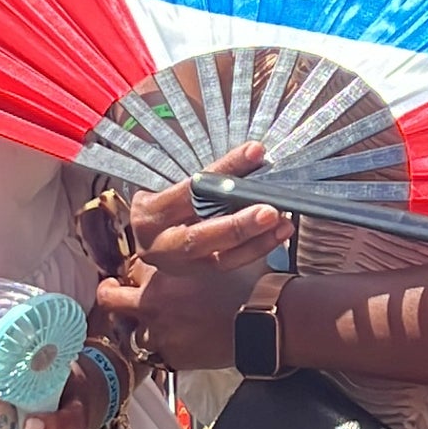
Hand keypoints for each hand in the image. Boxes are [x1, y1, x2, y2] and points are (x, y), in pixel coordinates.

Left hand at [98, 256, 268, 374]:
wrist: (266, 318)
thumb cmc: (250, 283)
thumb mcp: (224, 251)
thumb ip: (204, 246)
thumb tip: (208, 231)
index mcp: (163, 268)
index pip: (132, 265)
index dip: (137, 270)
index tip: (140, 272)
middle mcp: (153, 299)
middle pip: (111, 297)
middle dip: (111, 294)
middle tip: (114, 293)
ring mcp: (160, 330)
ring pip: (133, 331)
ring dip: (143, 327)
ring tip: (157, 325)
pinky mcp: (172, 355)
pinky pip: (158, 354)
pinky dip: (167, 348)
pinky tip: (182, 342)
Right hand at [128, 141, 291, 268]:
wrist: (144, 237)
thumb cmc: (163, 201)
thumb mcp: (169, 183)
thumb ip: (204, 176)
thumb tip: (254, 155)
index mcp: (148, 212)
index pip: (189, 190)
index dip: (224, 171)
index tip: (254, 153)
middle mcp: (158, 244)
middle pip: (198, 237)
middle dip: (236, 225)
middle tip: (269, 211)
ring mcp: (178, 265)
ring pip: (219, 257)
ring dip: (255, 241)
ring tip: (283, 224)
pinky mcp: (197, 275)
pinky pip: (230, 265)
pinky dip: (256, 249)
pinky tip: (277, 235)